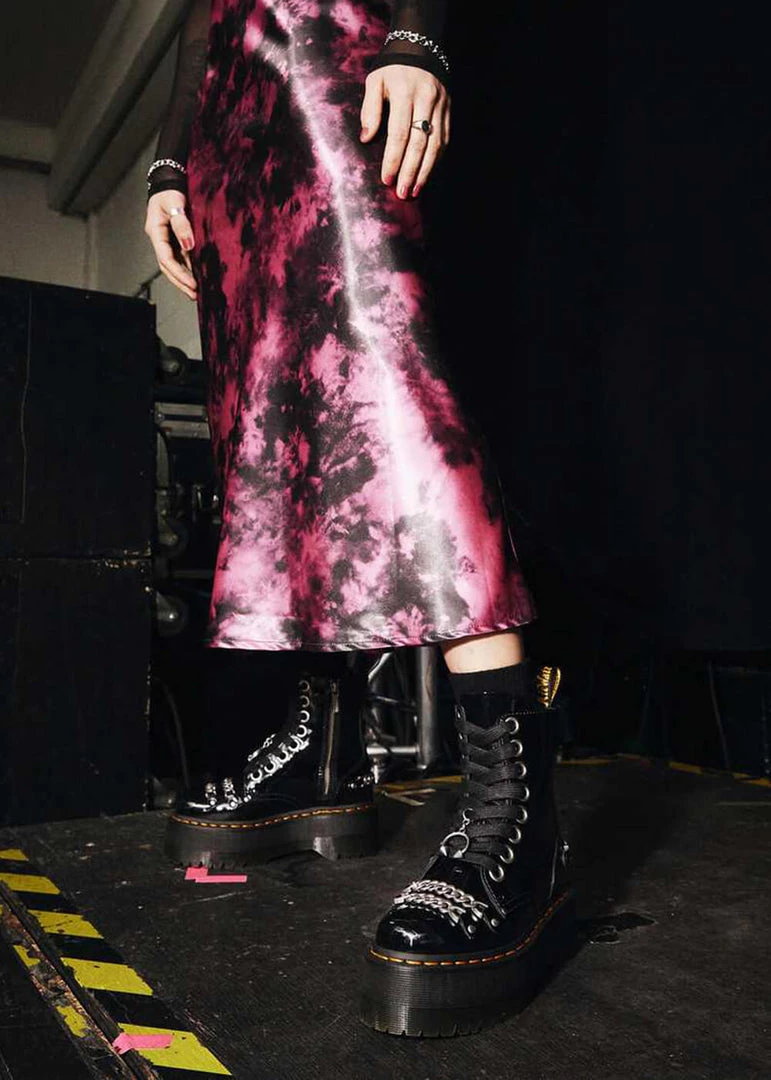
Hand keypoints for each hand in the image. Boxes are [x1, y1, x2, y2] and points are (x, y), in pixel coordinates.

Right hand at [144, 191, 197, 300]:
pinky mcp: (174, 239)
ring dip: (184, 278)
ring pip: (173, 264)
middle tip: (195, 295)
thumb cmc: (170, 190)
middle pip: (168, 267)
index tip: (192, 284)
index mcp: (155, 232)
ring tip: (196, 292)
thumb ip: (182, 225)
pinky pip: (180, 257)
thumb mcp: (175, 203)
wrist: (169, 181)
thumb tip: (189, 246)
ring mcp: (166, 240)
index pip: (165, 259)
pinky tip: (197, 276)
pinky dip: (188, 268)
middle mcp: (159, 239)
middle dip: (180, 282)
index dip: (179, 274)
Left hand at [360, 65, 449, 198]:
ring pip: (435, 145)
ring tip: (416, 190)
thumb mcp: (374, 81)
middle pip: (419, 143)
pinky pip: (444, 140)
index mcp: (404, 93)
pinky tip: (427, 175)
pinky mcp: (448, 111)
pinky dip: (436, 160)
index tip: (387, 179)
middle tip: (402, 193)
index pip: (399, 133)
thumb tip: (366, 138)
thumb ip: (369, 109)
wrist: (420, 48)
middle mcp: (426, 100)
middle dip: (410, 171)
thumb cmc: (392, 69)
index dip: (393, 159)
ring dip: (425, 171)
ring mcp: (440, 106)